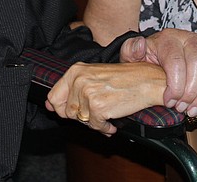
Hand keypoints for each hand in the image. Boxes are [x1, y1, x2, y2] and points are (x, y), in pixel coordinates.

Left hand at [45, 62, 164, 134]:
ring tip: (107, 112)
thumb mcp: (93, 76)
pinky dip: (105, 126)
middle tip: (96, 111)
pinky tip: (113, 118)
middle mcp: (79, 80)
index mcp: (76, 71)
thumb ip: (70, 90)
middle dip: (82, 116)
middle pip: (67, 111)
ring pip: (81, 120)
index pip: (54, 96)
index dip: (61, 108)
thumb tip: (49, 105)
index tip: (71, 111)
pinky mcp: (98, 107)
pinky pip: (95, 126)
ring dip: (95, 121)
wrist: (147, 80)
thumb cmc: (123, 78)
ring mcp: (88, 93)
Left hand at [120, 29, 196, 116]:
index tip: (169, 101)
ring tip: (192, 110)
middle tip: (181, 108)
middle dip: (190, 92)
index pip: (176, 61)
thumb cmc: (149, 59)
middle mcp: (191, 39)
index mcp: (169, 38)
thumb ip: (130, 50)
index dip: (175, 85)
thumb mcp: (133, 55)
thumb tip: (140, 45)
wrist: (164, 57)